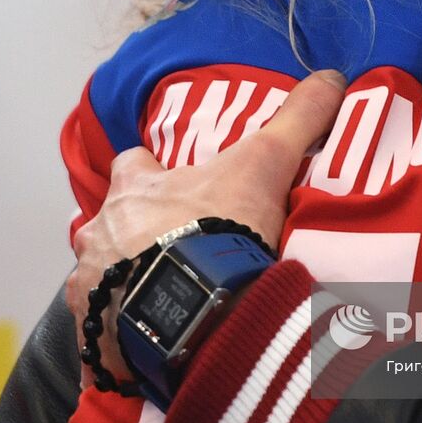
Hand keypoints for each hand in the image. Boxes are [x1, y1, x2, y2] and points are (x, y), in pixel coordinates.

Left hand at [65, 69, 346, 384]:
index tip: (171, 183)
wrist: (198, 312)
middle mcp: (100, 234)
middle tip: (171, 249)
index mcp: (134, 189)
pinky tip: (151, 346)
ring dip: (123, 286)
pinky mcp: (96, 337)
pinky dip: (120, 338)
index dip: (149, 173)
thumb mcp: (265, 165)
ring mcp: (91, 287)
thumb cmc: (218, 228)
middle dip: (131, 234)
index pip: (130, 166)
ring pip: (99, 279)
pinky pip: (102, 336)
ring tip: (164, 300)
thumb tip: (330, 76)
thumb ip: (295, 120)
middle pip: (108, 225)